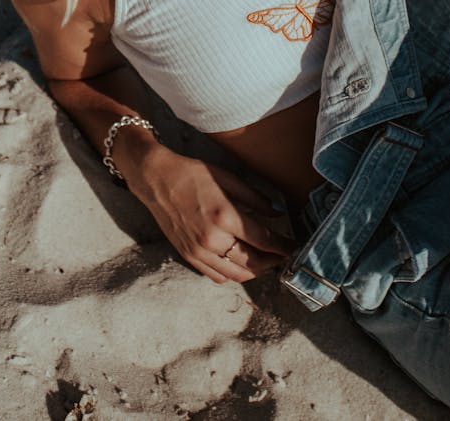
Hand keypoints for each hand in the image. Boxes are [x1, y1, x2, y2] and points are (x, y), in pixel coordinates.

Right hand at [127, 146, 295, 283]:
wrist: (156, 179)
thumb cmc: (192, 174)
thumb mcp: (228, 178)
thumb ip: (255, 199)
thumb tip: (277, 214)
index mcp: (225, 217)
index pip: (264, 240)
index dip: (282, 246)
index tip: (293, 245)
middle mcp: (213, 239)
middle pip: (253, 262)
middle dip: (273, 261)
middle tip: (283, 255)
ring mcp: (199, 251)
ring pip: (236, 275)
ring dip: (256, 272)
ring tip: (266, 262)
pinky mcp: (189, 256)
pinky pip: (216, 276)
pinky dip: (233, 275)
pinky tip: (240, 265)